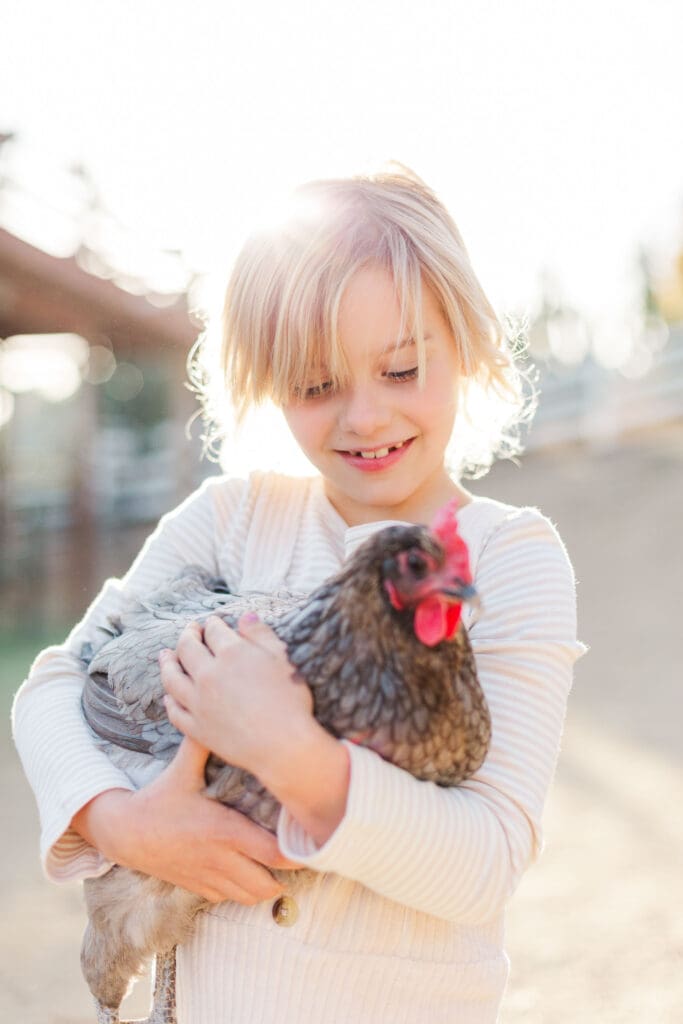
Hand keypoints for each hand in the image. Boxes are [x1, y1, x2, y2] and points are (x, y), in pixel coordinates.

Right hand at [71, 737, 300, 903]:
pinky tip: (246, 873)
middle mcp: (219, 859)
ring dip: (266, 887)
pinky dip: (242, 891)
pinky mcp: (196, 888)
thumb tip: (216, 711)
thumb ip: (203, 743)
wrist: (123, 832)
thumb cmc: (158, 797)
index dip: (296, 854)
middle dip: (286, 876)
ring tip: (275, 867)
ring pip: (249, 897)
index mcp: (224, 830)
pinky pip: (228, 899)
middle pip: (268, 885)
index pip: (273, 853)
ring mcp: (208, 877)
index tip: (308, 843)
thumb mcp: (182, 769)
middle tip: (296, 857)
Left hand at [160, 614, 314, 779]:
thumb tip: (244, 616)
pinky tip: (168, 695)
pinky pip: (175, 711)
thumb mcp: (282, 659)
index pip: (214, 630)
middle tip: (190, 630)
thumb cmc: (290, 701)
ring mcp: (199, 703)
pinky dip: (169, 700)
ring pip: (172, 677)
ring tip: (165, 655)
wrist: (285, 746)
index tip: (213, 622)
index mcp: (232, 653)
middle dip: (188, 635)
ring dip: (167, 662)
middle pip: (188, 648)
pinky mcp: (197, 728)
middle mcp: (209, 675)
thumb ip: (261, 634)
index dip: (213, 623)